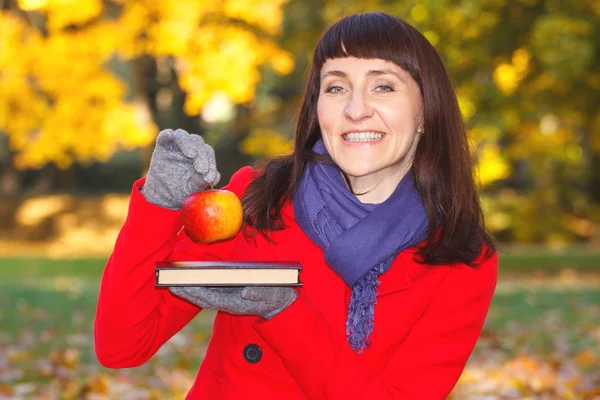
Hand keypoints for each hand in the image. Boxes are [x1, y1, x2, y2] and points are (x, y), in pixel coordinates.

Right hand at [141, 129, 219, 208]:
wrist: (164, 197)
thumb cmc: (182, 190)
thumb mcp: (193, 188)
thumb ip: (202, 181)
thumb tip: (214, 176)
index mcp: (199, 155)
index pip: (207, 151)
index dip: (211, 163)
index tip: (210, 178)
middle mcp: (188, 148)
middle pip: (197, 141)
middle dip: (202, 155)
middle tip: (202, 170)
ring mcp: (174, 147)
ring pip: (182, 135)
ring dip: (188, 143)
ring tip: (192, 155)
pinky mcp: (161, 148)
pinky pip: (163, 137)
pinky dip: (166, 135)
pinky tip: (169, 135)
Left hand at [169, 286, 297, 318]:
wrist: (281, 305)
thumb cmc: (277, 296)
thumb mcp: (274, 294)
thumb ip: (261, 293)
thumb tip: (246, 292)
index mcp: (237, 303)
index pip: (210, 299)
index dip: (194, 293)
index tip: (180, 286)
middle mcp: (229, 303)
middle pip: (202, 298)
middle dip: (186, 291)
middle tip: (168, 282)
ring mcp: (227, 299)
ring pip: (203, 295)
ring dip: (189, 289)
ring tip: (174, 279)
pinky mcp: (228, 295)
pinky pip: (209, 292)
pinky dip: (197, 287)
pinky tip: (189, 279)